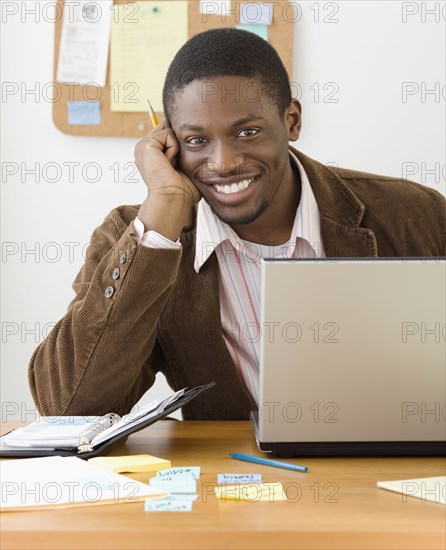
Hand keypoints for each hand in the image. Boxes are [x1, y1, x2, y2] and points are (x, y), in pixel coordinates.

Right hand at [134, 121, 200, 240]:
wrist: (173, 198)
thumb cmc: (181, 191)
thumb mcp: (183, 168)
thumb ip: (184, 153)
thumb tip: (195, 141)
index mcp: (150, 156)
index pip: (166, 135)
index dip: (177, 142)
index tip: (180, 159)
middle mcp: (143, 150)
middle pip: (166, 129)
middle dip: (177, 143)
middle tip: (174, 165)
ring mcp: (143, 147)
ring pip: (168, 131)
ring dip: (176, 149)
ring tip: (171, 166)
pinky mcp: (146, 144)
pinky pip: (167, 134)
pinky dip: (174, 149)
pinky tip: (169, 163)